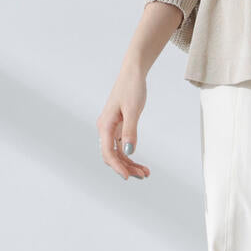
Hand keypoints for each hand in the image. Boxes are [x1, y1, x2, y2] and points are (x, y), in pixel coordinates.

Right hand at [97, 65, 150, 179]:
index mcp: (105, 125)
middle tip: (143, 176)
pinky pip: (123, 147)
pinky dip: (131, 155)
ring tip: (145, 173)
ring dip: (130, 164)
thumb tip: (130, 152)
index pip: (108, 153)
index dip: (118, 167)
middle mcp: (105, 129)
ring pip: (118, 153)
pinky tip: (140, 163)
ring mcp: (112, 129)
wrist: (133, 73)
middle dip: (126, 168)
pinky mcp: (119, 127)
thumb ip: (130, 131)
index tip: (129, 177)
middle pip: (113, 156)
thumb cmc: (131, 88)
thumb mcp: (132, 110)